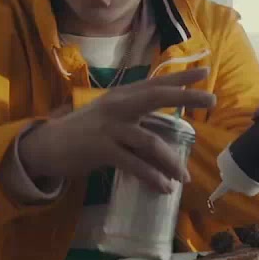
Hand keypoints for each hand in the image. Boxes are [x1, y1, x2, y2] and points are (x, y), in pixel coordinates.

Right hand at [19, 68, 215, 193]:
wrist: (47, 146)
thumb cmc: (83, 132)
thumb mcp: (109, 116)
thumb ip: (134, 117)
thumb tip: (163, 130)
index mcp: (121, 96)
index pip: (155, 83)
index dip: (180, 77)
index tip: (204, 71)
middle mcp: (117, 106)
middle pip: (156, 97)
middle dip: (186, 96)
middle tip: (212, 99)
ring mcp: (109, 127)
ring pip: (150, 141)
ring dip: (170, 161)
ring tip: (183, 178)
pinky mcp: (101, 149)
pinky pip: (134, 164)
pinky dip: (152, 177)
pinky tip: (163, 187)